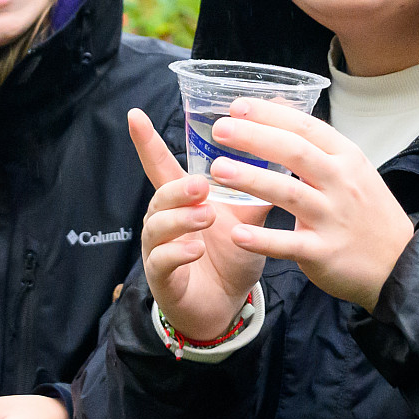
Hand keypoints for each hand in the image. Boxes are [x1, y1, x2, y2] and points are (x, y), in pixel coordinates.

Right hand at [127, 107, 267, 341]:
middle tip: (201, 185)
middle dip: (179, 188)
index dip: (147, 142)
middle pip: (160, 194)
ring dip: (181, 219)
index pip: (161, 165)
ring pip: (158, 226)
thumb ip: (257, 185)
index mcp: (182, 199)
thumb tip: (283, 144)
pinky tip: (195, 248)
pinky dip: (178, 252)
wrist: (228, 303)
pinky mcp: (162, 277)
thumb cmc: (231, 253)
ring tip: (205, 215)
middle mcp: (164, 219)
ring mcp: (158, 248)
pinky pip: (162, 260)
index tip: (135, 115)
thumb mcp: (247, 217)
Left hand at [199, 101, 418, 311]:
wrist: (401, 263)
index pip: (306, 127)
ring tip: (219, 170)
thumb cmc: (368, 214)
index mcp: (347, 158)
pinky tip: (236, 233)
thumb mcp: (353, 171)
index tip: (237, 105)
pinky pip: (289, 244)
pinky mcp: (324, 252)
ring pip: (289, 193)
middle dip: (254, 138)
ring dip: (252, 179)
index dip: (270, 115)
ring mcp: (333, 218)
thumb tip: (278, 115)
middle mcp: (341, 183)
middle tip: (220, 130)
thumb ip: (319, 149)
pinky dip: (262, 239)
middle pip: (295, 152)